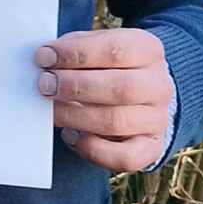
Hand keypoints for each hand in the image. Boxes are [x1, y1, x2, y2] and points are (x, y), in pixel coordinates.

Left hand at [34, 27, 172, 173]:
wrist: (138, 95)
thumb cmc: (106, 66)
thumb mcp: (94, 46)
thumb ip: (73, 49)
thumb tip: (44, 59)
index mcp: (147, 50)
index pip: (115, 50)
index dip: (76, 54)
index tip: (44, 57)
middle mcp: (158, 85)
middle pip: (121, 88)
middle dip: (75, 86)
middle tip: (44, 85)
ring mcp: (157, 119)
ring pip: (117, 122)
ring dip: (75, 117)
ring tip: (51, 110)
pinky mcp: (149, 148)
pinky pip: (124, 157)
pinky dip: (92, 150)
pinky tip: (70, 136)